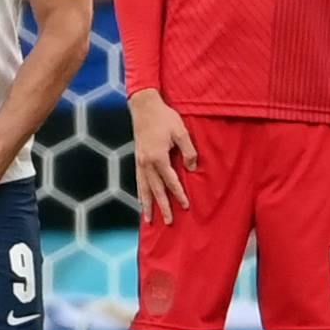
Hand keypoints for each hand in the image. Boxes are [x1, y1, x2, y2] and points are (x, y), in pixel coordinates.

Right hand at [128, 89, 196, 224]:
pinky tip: (141, 200)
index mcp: (158, 157)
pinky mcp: (137, 159)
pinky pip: (138, 181)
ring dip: (146, 204)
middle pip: (155, 190)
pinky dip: (140, 193)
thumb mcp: (182, 132)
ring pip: (143, 188)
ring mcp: (140, 162)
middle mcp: (146, 163)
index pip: (170, 181)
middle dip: (162, 207)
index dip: (179, 194)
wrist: (144, 107)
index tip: (186, 206)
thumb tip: (192, 168)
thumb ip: (188, 151)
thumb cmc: (165, 118)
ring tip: (148, 218)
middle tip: (169, 222)